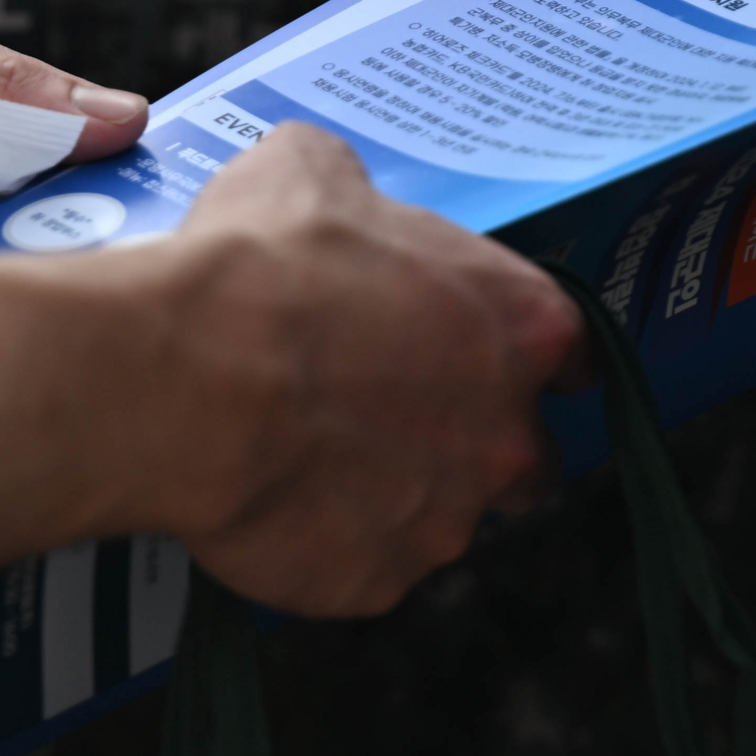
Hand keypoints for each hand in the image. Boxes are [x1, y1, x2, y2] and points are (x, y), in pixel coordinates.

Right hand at [152, 127, 582, 614]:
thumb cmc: (263, 263)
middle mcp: (507, 434)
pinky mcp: (374, 585)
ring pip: (443, 519)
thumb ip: (358, 189)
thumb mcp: (312, 169)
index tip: (493, 357)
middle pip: (526, 455)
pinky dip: (329, 545)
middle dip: (478, 441)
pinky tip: (277, 503)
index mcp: (522, 326)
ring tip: (318, 462)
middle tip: (399, 417)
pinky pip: (362, 569)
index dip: (529, 353)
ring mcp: (444, 521)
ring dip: (399, 496)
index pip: (571, 352)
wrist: (184, 378)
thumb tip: (341, 191)